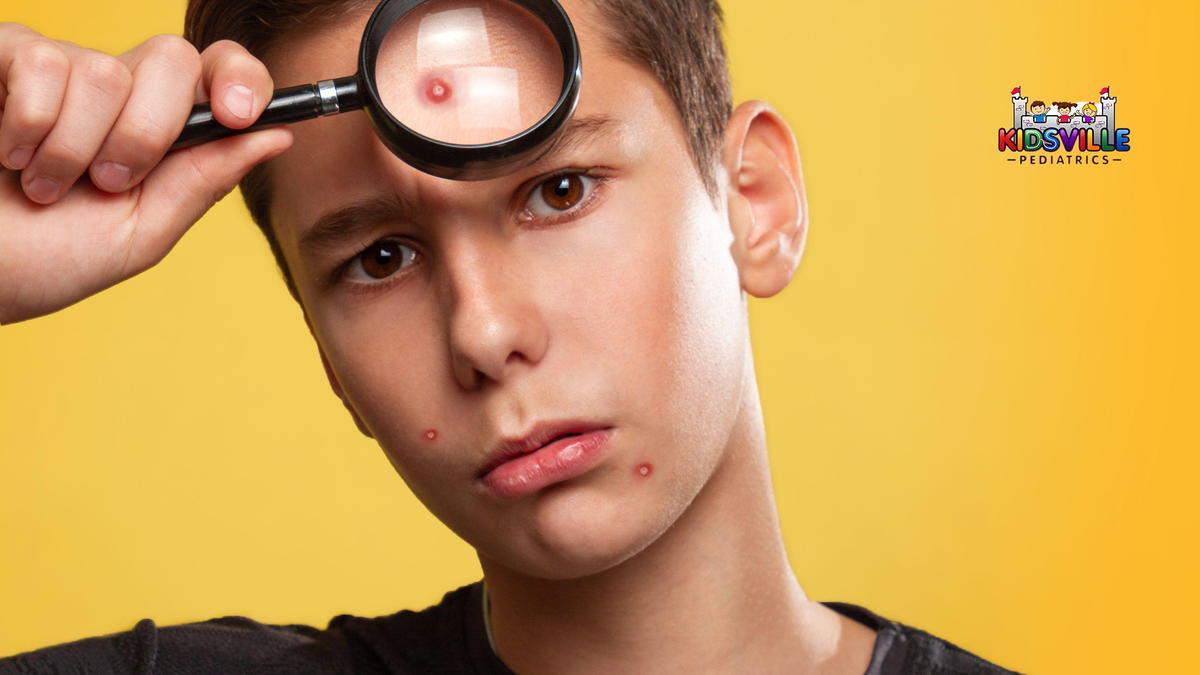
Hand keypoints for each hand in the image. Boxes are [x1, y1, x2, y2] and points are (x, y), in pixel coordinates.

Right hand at [0, 24, 292, 323]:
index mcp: (164, 131)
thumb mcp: (140, 233)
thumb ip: (204, 181)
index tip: (238, 115)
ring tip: (44, 184)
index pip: (220, 73)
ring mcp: (63, 69)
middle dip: (148, 132)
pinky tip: (9, 153)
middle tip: (109, 181)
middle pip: (174, 60)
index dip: (241, 80)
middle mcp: (119, 91)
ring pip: (107, 72)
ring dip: (75, 147)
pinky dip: (30, 123)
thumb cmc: (47, 258)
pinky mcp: (7, 57)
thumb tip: (279, 135)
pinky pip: (44, 62)